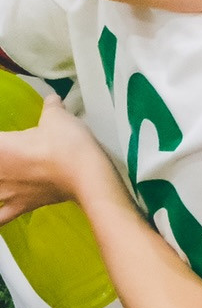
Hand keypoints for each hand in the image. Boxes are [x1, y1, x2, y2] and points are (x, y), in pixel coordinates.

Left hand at [0, 96, 111, 222]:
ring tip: (5, 180)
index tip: (10, 143)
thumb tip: (52, 99)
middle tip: (10, 158)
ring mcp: (6, 192)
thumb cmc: (67, 143)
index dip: (2, 143)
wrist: (86, 173)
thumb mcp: (58, 117)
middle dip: (1, 163)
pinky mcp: (21, 207)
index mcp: (0, 146)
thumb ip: (51, 107)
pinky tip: (0, 208)